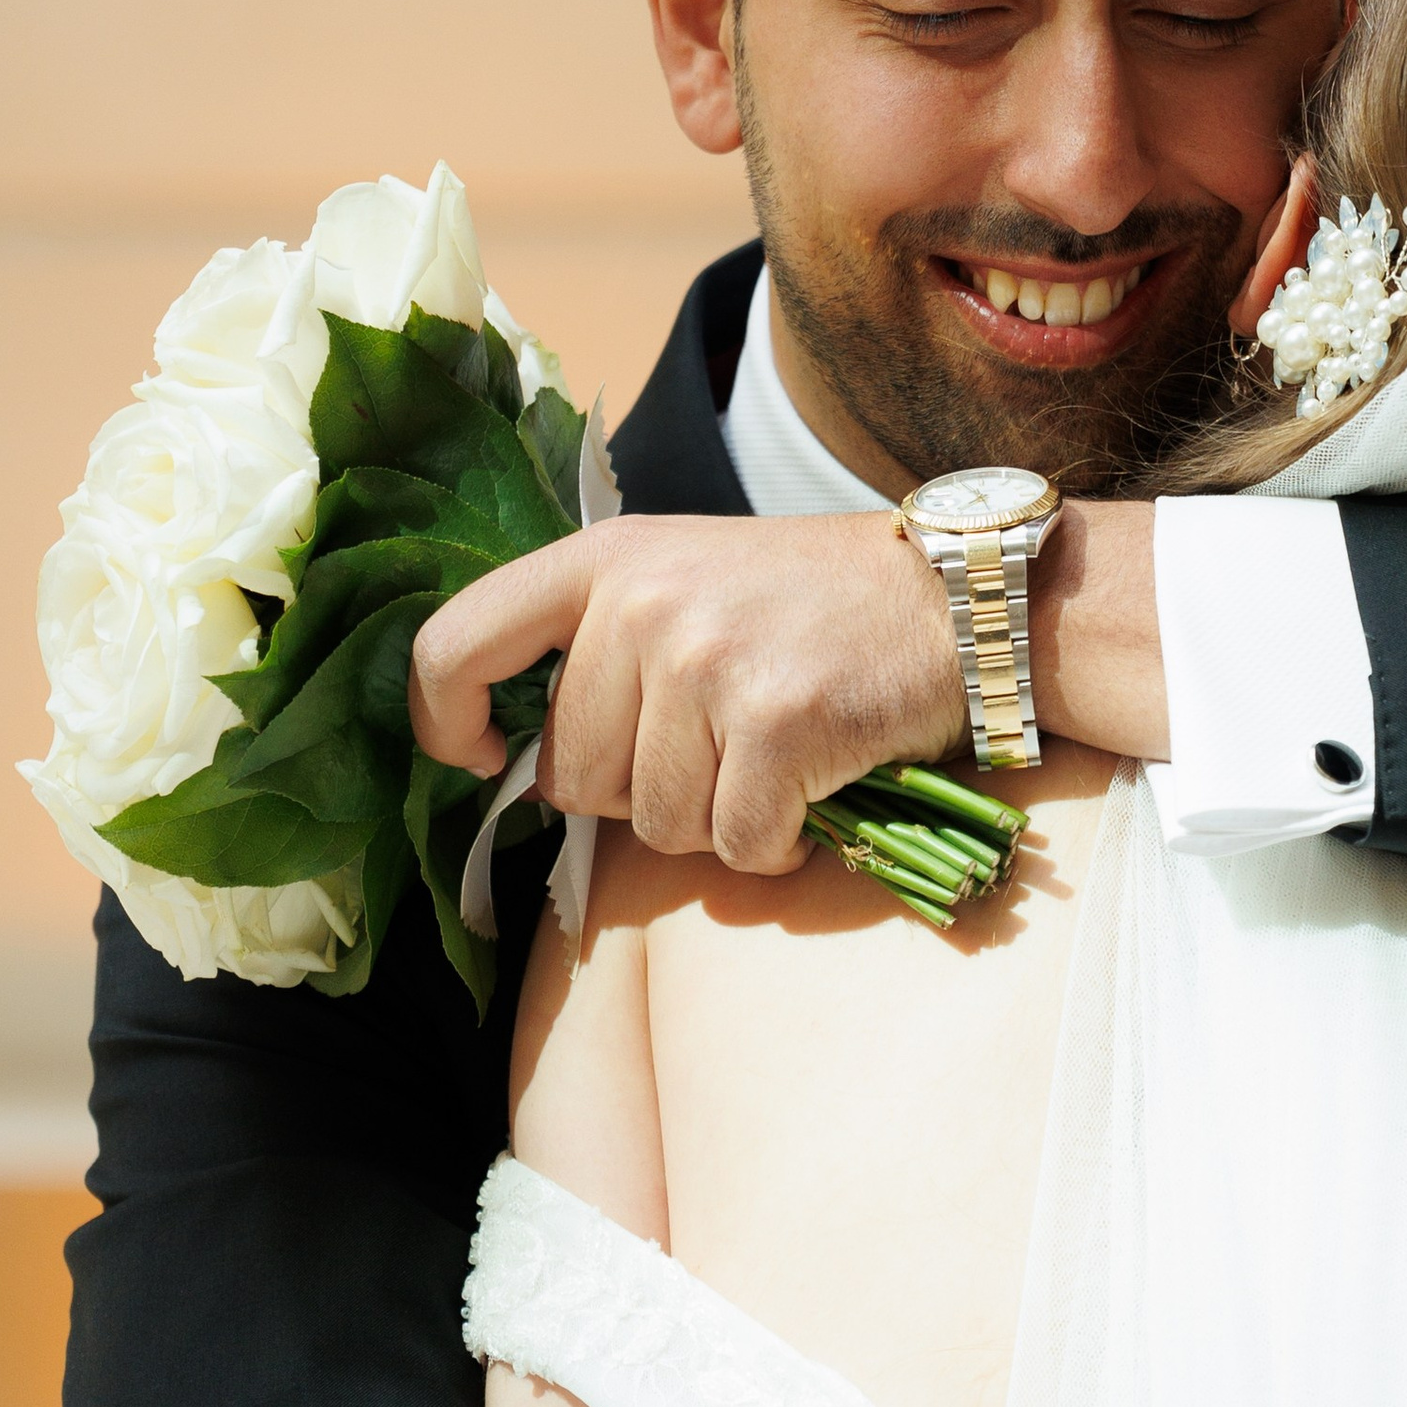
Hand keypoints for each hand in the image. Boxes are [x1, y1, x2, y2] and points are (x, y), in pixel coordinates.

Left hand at [409, 512, 966, 871]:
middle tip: (718, 752)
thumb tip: (530, 765)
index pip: (456, 643)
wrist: (959, 596)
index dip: (447, 719)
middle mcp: (644, 605)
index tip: (483, 757)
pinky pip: (737, 847)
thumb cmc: (819, 603)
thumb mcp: (691, 578)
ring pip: (658, 826)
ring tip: (774, 763)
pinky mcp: (776, 725)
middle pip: (573, 777)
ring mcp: (708, 664)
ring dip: (718, 823)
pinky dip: (777, 846)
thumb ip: (606, 645)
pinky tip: (811, 797)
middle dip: (642, 794)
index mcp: (606, 560)